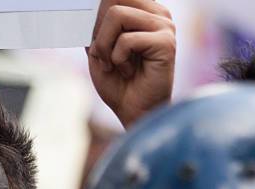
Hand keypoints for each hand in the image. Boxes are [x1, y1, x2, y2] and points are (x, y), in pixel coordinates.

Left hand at [88, 0, 175, 127]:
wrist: (132, 111)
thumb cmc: (118, 83)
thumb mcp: (98, 49)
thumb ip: (97, 25)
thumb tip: (88, 6)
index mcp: (144, 12)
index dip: (97, 19)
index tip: (97, 43)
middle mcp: (158, 14)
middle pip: (112, 2)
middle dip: (99, 34)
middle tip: (106, 58)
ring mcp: (165, 26)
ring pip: (116, 15)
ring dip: (106, 46)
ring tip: (116, 65)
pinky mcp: (166, 42)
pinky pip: (126, 40)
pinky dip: (118, 59)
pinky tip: (128, 71)